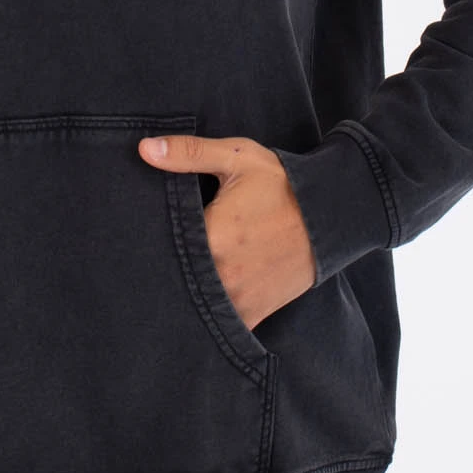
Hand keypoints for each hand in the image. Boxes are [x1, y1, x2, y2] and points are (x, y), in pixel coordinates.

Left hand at [138, 132, 315, 331]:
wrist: (332, 217)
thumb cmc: (283, 185)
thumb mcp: (236, 159)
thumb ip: (189, 153)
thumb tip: (145, 148)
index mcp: (211, 239)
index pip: (159, 248)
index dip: (147, 242)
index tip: (140, 236)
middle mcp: (222, 277)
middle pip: (173, 280)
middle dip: (163, 269)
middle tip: (150, 258)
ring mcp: (238, 300)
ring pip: (192, 307)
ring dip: (184, 294)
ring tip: (178, 276)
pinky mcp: (253, 314)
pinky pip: (219, 324)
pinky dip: (208, 314)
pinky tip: (200, 298)